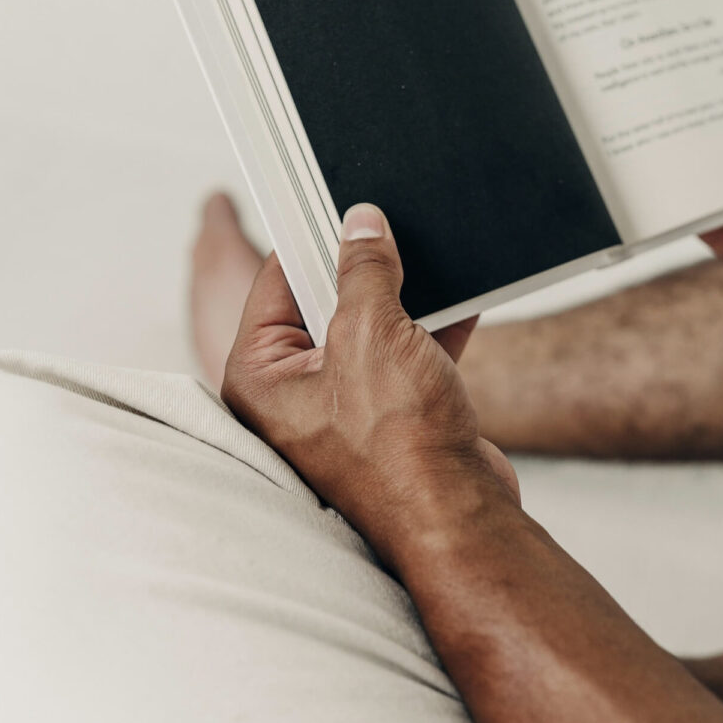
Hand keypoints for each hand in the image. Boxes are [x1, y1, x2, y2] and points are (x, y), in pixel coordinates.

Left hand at [221, 203, 518, 567]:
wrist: (459, 519)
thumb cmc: (399, 449)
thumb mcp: (372, 333)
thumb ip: (363, 270)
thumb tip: (360, 227)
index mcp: (260, 378)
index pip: (274, 284)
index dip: (309, 240)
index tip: (334, 203)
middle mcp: (294, 396)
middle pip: (323, 305)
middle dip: (361, 271)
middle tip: (385, 230)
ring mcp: (344, 409)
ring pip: (370, 330)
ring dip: (402, 300)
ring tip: (427, 261)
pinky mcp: (390, 418)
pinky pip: (403, 357)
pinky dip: (430, 330)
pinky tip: (461, 299)